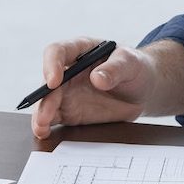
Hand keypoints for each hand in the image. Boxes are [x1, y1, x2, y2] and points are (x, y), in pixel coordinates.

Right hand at [29, 36, 154, 139]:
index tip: (54, 81)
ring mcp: (67, 92)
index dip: (52, 65)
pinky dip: (46, 125)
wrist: (142, 90)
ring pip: (47, 102)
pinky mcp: (70, 111)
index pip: (58, 52)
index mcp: (80, 50)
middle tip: (46, 113)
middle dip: (45, 98)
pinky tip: (43, 132)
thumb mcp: (130, 63)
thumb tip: (97, 79)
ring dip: (41, 114)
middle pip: (48, 81)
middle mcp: (68, 71)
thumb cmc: (135, 68)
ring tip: (40, 127)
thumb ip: (115, 68)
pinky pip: (54, 117)